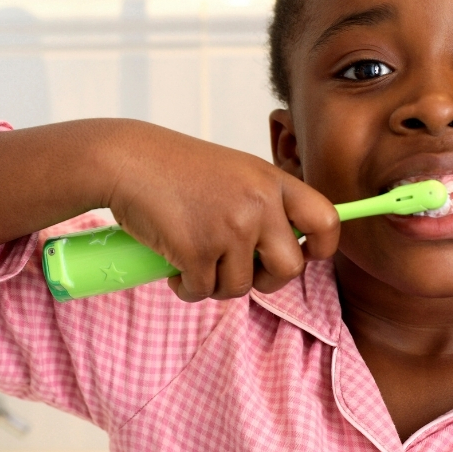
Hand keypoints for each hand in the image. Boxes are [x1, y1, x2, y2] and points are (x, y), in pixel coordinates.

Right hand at [103, 123, 339, 300]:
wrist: (125, 160)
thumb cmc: (176, 168)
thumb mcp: (236, 173)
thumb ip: (265, 203)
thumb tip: (289, 248)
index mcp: (272, 182)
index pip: (326, 220)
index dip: (323, 247)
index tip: (306, 255)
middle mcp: (258, 204)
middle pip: (290, 268)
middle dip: (266, 281)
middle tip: (240, 271)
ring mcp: (230, 228)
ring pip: (240, 287)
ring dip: (215, 283)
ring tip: (195, 260)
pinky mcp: (198, 251)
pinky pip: (203, 291)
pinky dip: (186, 288)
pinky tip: (174, 265)